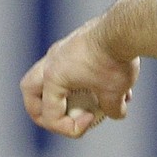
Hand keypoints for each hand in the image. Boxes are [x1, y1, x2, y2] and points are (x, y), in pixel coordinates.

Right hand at [20, 18, 139, 137]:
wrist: (125, 28)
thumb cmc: (115, 60)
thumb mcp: (115, 92)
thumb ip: (112, 108)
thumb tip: (116, 113)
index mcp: (53, 77)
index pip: (49, 114)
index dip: (69, 127)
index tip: (91, 118)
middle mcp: (52, 60)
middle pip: (30, 89)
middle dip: (43, 109)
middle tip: (63, 117)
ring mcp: (63, 48)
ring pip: (50, 72)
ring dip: (64, 90)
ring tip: (86, 99)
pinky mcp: (78, 40)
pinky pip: (70, 62)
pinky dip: (81, 76)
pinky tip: (107, 80)